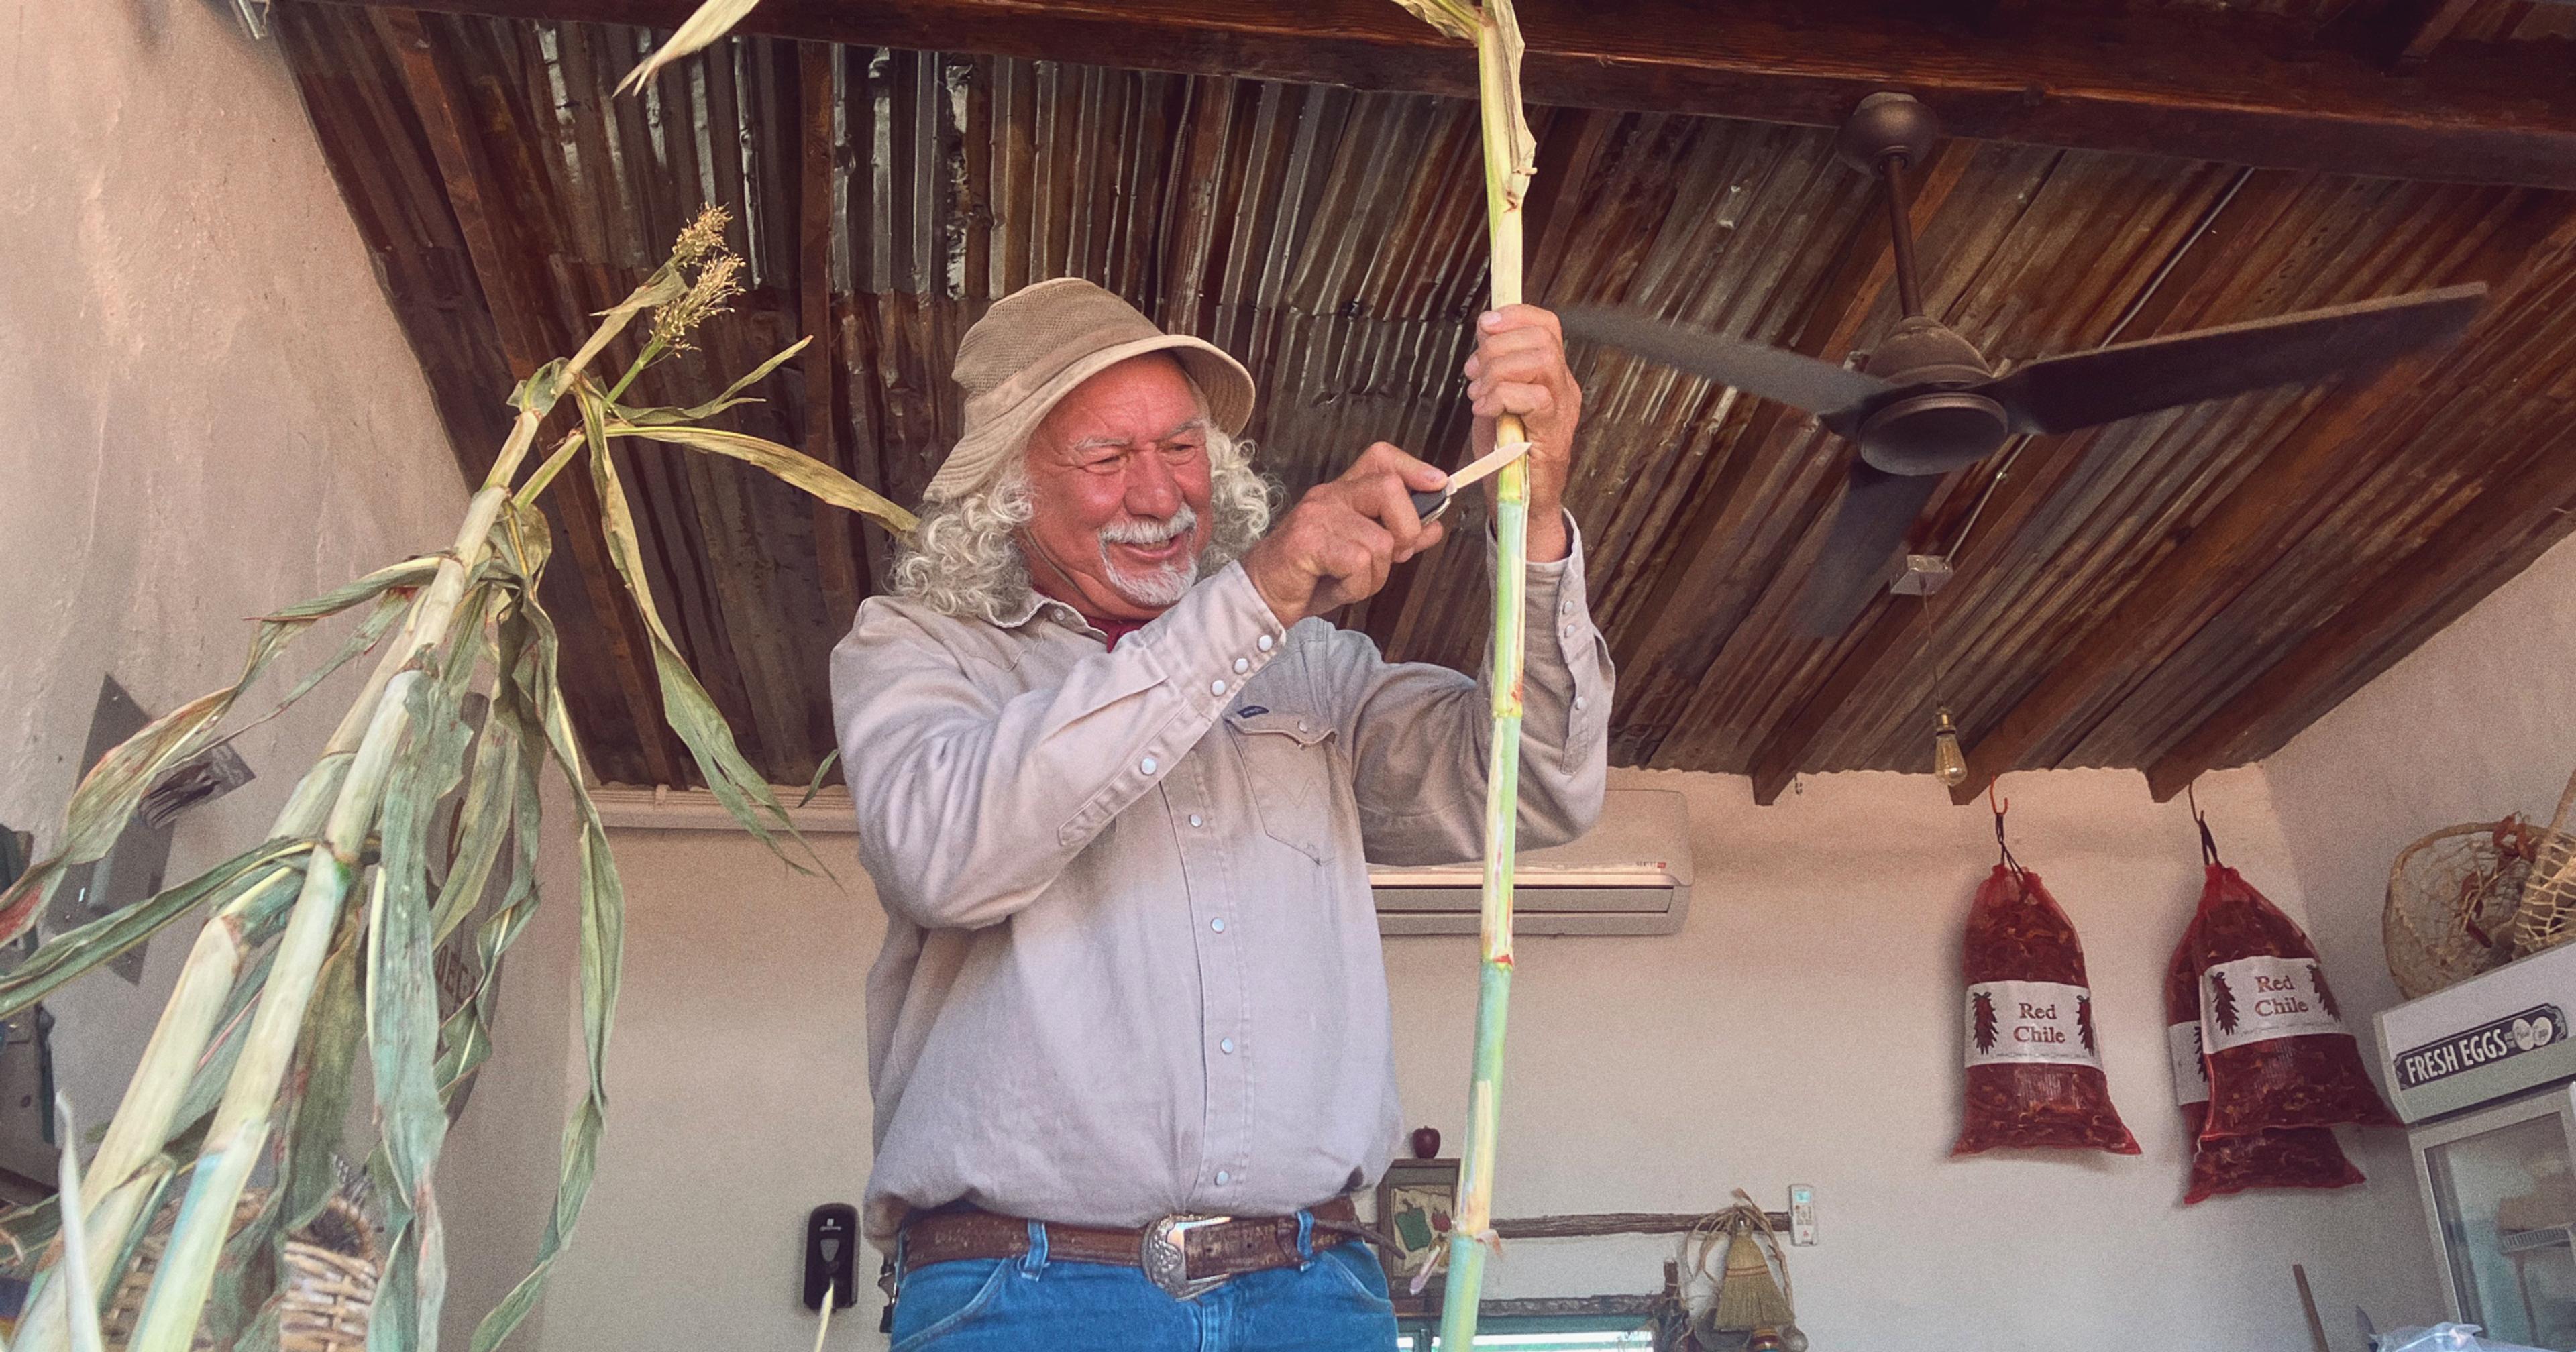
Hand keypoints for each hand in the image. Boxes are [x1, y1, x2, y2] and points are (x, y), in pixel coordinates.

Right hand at [1241, 443, 1449, 624]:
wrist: (1264, 596)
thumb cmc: (1311, 576)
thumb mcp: (1363, 558)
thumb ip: (1397, 539)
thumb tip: (1434, 527)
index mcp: (1343, 493)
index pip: (1382, 458)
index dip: (1414, 468)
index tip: (1439, 485)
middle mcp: (1330, 495)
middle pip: (1390, 488)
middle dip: (1406, 530)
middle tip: (1393, 556)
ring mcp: (1318, 515)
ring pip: (1381, 541)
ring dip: (1375, 576)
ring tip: (1350, 581)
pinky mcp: (1308, 540)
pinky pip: (1360, 562)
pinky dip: (1357, 586)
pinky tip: (1337, 587)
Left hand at [1463, 304, 1580, 560]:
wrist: (1516, 501)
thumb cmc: (1504, 453)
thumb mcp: (1493, 399)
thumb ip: (1492, 367)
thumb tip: (1484, 332)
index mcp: (1551, 375)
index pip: (1546, 324)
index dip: (1515, 316)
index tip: (1484, 327)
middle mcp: (1563, 387)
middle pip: (1543, 337)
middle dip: (1497, 347)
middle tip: (1474, 374)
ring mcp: (1563, 409)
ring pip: (1541, 360)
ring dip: (1499, 371)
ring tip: (1479, 394)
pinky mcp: (1554, 433)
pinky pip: (1536, 397)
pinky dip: (1502, 396)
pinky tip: (1485, 410)